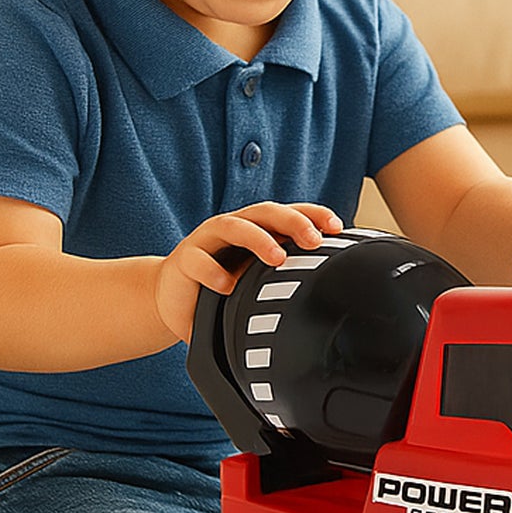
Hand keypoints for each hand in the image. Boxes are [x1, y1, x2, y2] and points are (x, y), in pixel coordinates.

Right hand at [154, 202, 342, 342]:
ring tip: (278, 258)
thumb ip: (284, 282)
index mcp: (257, 229)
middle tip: (314, 240)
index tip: (338, 227)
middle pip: (265, 212)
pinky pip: (199, 260)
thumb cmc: (222, 286)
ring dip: (258, 239)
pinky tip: (228, 287)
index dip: (314, 214)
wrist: (173, 297)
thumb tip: (325, 300)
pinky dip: (214, 272)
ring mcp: (208, 239)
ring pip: (234, 226)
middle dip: (293, 221)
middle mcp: (234, 226)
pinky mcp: (184, 259)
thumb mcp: (257, 283)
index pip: (289, 213)